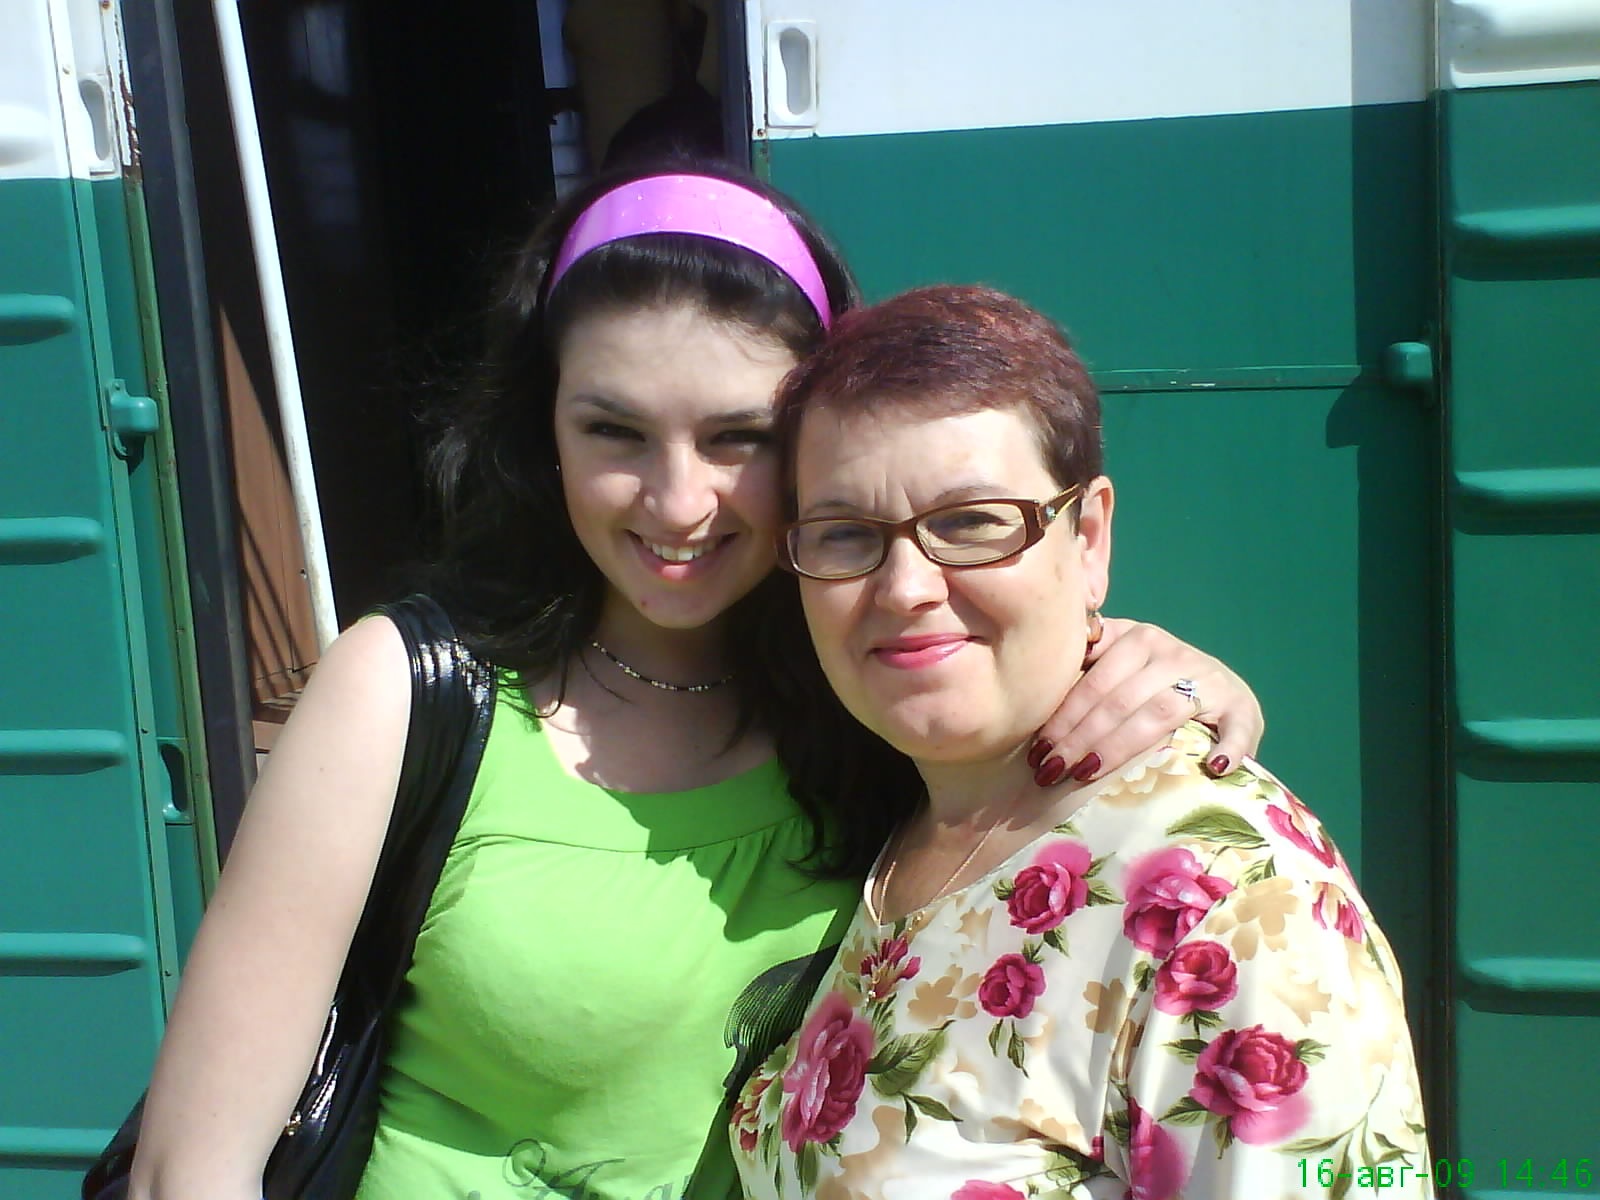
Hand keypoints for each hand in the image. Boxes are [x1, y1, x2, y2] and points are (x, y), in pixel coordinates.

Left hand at [1026, 618, 1263, 785]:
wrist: (1223, 688)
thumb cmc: (1155, 682)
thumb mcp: (1121, 662)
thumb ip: (1087, 664)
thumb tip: (1032, 681)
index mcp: (1137, 638)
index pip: (1093, 679)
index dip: (1063, 715)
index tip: (1038, 750)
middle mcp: (1171, 653)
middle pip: (1116, 700)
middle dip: (1078, 739)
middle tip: (1051, 771)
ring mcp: (1208, 679)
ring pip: (1155, 714)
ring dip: (1118, 749)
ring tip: (1086, 775)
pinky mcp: (1242, 707)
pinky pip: (1235, 728)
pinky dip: (1226, 747)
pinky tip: (1210, 767)